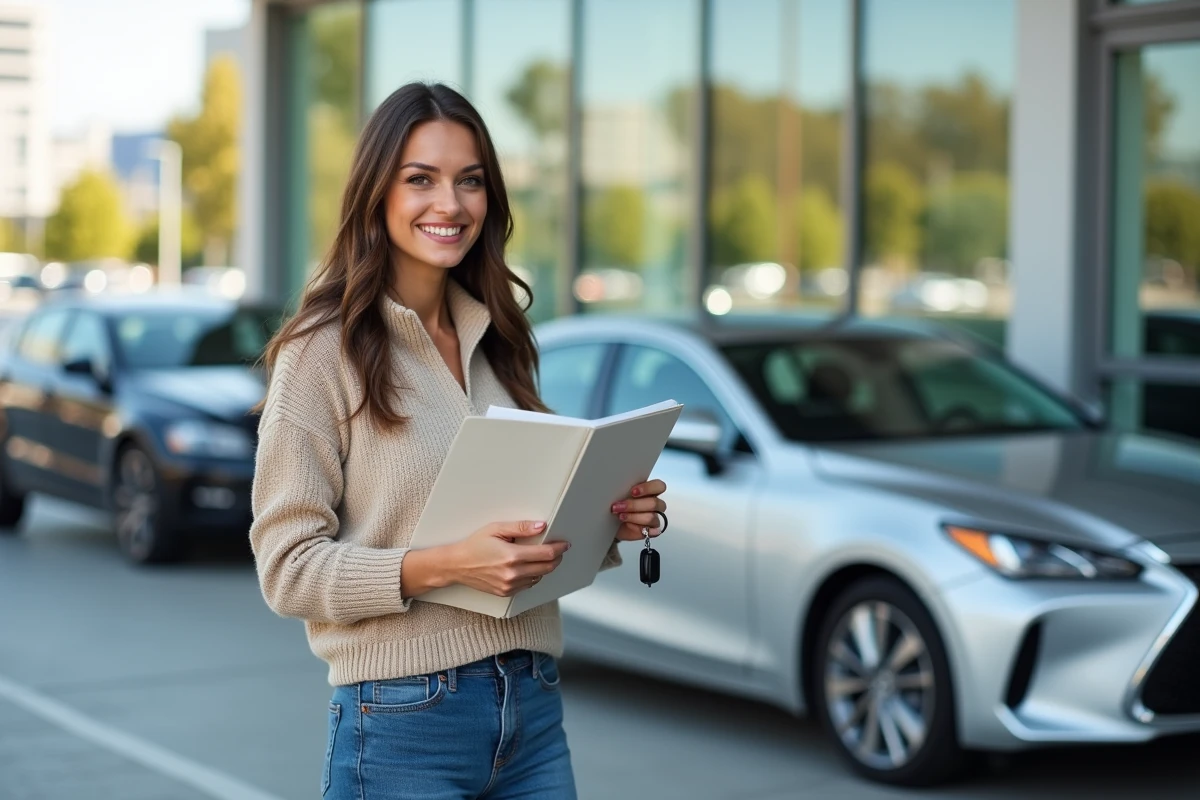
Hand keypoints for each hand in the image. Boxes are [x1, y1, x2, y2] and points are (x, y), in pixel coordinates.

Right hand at [447, 520, 569, 596]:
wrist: (457, 565)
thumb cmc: (475, 545)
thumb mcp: (496, 529)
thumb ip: (521, 527)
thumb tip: (541, 526)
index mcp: (512, 556)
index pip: (546, 554)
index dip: (559, 548)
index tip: (565, 544)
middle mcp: (512, 574)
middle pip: (547, 568)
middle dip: (556, 558)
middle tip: (558, 550)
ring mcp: (509, 585)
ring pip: (539, 578)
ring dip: (545, 567)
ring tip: (542, 556)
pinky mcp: (506, 592)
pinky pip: (528, 585)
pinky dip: (533, 576)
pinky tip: (529, 566)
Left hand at [611, 479, 667, 541]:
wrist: (612, 522)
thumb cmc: (618, 505)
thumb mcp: (619, 495)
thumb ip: (624, 490)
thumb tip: (619, 487)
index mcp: (650, 491)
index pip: (659, 486)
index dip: (648, 488)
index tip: (632, 491)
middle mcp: (654, 504)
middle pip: (654, 503)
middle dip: (634, 505)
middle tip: (619, 506)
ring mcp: (654, 518)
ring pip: (651, 517)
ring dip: (633, 517)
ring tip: (620, 516)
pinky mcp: (651, 531)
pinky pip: (650, 531)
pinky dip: (638, 528)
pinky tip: (630, 526)